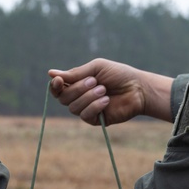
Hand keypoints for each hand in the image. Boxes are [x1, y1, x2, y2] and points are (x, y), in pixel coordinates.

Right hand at [48, 59, 172, 125]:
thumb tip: (51, 74)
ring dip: (88, 97)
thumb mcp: (96, 68)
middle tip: (95, 81)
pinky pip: (85, 116)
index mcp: (78, 83)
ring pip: (73, 107)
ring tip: (104, 89)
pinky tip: (106, 100)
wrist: (137, 88)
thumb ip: (75, 73)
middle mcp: (79, 97)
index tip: (60, 81)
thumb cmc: (118, 75)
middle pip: (64, 98)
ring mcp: (87, 109)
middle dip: (78, 89)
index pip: (58, 89)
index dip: (55, 86)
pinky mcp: (96, 120)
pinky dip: (94, 106)